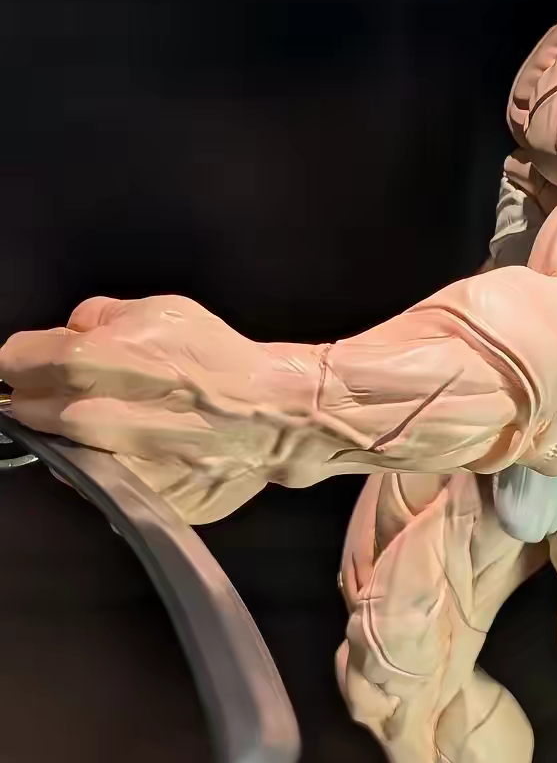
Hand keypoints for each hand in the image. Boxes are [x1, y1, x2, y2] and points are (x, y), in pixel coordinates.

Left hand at [0, 295, 320, 521]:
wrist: (277, 414)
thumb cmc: (222, 360)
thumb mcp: (165, 310)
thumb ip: (104, 315)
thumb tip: (74, 330)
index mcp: (95, 362)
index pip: (14, 361)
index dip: (21, 358)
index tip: (28, 362)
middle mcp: (94, 419)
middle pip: (25, 411)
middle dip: (39, 397)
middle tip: (78, 389)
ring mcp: (112, 466)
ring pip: (59, 453)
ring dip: (74, 435)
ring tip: (121, 418)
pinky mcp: (135, 500)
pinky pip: (101, 483)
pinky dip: (113, 464)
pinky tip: (149, 446)